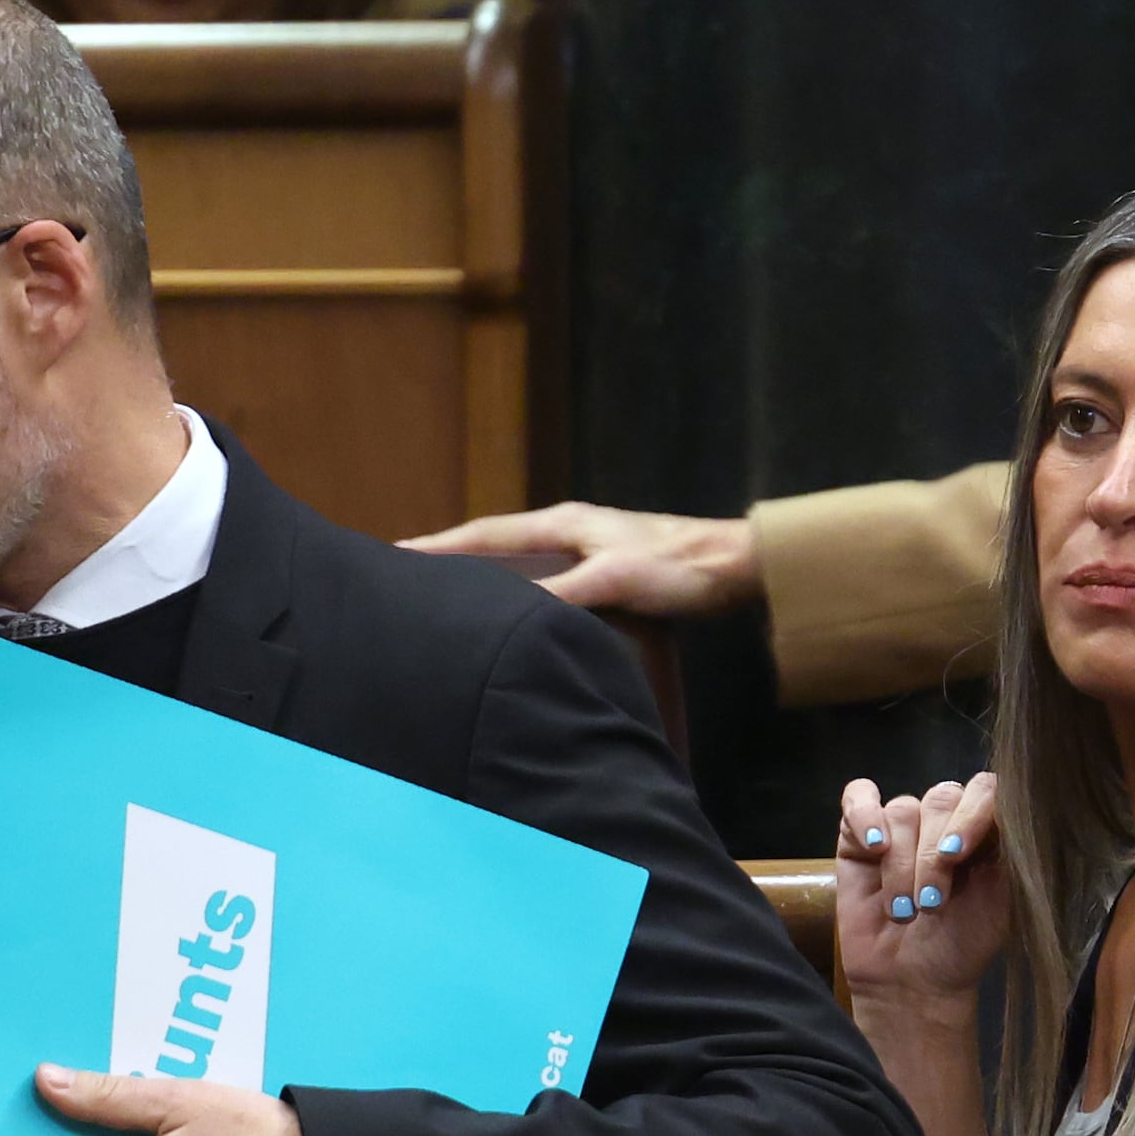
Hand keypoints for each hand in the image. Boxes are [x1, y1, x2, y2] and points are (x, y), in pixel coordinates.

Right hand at [400, 502, 761, 620]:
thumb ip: (563, 594)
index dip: (441, 546)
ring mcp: (589, 549)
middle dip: (453, 557)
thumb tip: (515, 612)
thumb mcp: (614, 580)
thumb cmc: (680, 567)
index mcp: (565, 523)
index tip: (398, 553)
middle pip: (496, 543)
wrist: (736, 567)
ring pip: (520, 562)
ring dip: (484, 574)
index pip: (486, 533)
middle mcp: (572, 530)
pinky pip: (545, 580)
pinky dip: (518, 592)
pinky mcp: (607, 570)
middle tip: (410, 573)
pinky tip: (515, 612)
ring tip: (450, 593)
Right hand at [834, 769, 1007, 1015]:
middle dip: (933, 855)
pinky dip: (864, 817)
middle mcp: (942, 821)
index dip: (971, 815)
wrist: (914, 984)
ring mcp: (899, 826)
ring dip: (901, 864)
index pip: (984, 790)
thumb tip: (993, 798)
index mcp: (982, 829)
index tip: (958, 857)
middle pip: (941, 799)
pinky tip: (873, 847)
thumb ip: (1002, 844)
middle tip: (931, 903)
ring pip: (902, 811)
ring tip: (902, 909)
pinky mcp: (857, 837)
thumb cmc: (962, 945)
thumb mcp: (998, 895)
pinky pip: (857, 799)